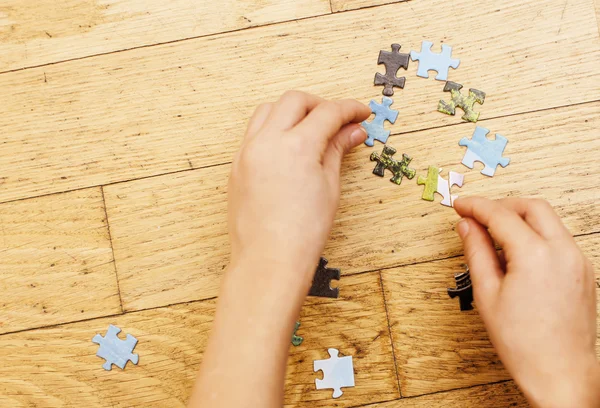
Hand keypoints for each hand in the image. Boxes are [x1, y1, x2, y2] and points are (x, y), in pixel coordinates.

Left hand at [190, 92, 369, 407]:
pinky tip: (287, 148)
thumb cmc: (304, 231)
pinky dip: (272, 129)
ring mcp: (247, 152)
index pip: (327, 113)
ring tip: (309, 130)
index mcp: (296, 146)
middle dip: (319, 104)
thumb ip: (337, 150)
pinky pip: (254, 133)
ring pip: (268, 110)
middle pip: (294, 101)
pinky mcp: (236, 165)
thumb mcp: (329, 186)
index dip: (349, 109)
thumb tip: (353, 130)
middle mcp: (267, 142)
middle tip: (337, 120)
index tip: (362, 113)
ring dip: (291, 112)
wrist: (269, 260)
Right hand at [454, 197, 598, 407]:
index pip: (501, 215)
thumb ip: (476, 252)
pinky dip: (536, 234)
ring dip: (520, 218)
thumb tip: (467, 226)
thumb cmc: (524, 342)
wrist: (560, 372)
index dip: (476, 206)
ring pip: (548, 220)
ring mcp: (578, 261)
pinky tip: (517, 252)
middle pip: (532, 207)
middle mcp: (563, 252)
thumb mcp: (487, 294)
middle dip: (502, 205)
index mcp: (536, 255)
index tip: (461, 205)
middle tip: (478, 215)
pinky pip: (558, 238)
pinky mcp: (583, 271)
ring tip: (494, 235)